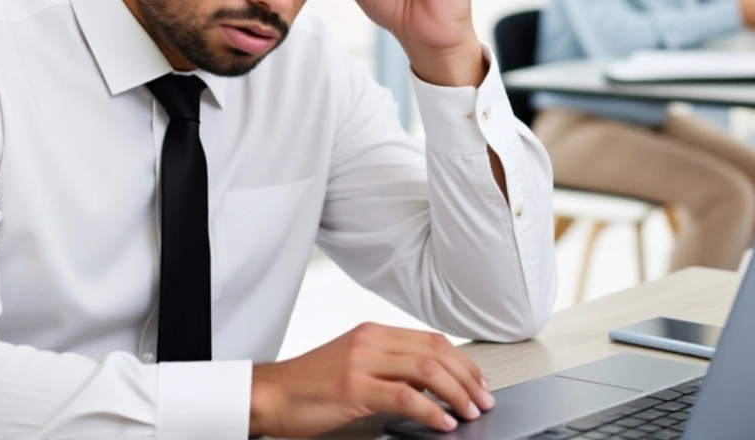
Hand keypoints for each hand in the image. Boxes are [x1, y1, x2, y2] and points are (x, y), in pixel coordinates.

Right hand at [249, 322, 494, 437]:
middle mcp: (370, 341)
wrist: (271, 395)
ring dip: (456, 393)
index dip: (462, 362)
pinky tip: (442, 423)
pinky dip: (431, 411)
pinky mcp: (354, 387)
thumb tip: (429, 383)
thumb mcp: (354, 365)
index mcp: (373, 332)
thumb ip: (389, 366)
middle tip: (483, 400)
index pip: (432, 340)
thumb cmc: (310, 386)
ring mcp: (362, 362)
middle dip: (467, 378)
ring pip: (427, 370)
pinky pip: (405, 396)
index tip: (478, 383)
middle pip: (436, 352)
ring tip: (469, 412)